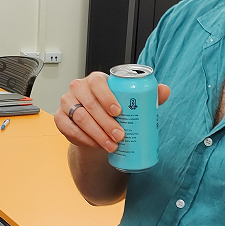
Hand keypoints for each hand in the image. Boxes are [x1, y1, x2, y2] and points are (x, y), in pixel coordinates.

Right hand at [55, 73, 170, 152]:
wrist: (96, 126)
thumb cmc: (113, 110)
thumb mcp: (130, 102)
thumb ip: (148, 96)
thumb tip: (164, 90)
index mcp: (96, 80)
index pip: (99, 83)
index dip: (107, 97)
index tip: (119, 112)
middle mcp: (78, 88)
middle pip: (90, 104)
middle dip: (106, 123)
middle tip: (120, 136)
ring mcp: (67, 102)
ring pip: (80, 118)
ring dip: (97, 134)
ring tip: (112, 145)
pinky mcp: (60, 118)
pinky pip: (69, 129)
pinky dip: (84, 139)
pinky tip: (96, 145)